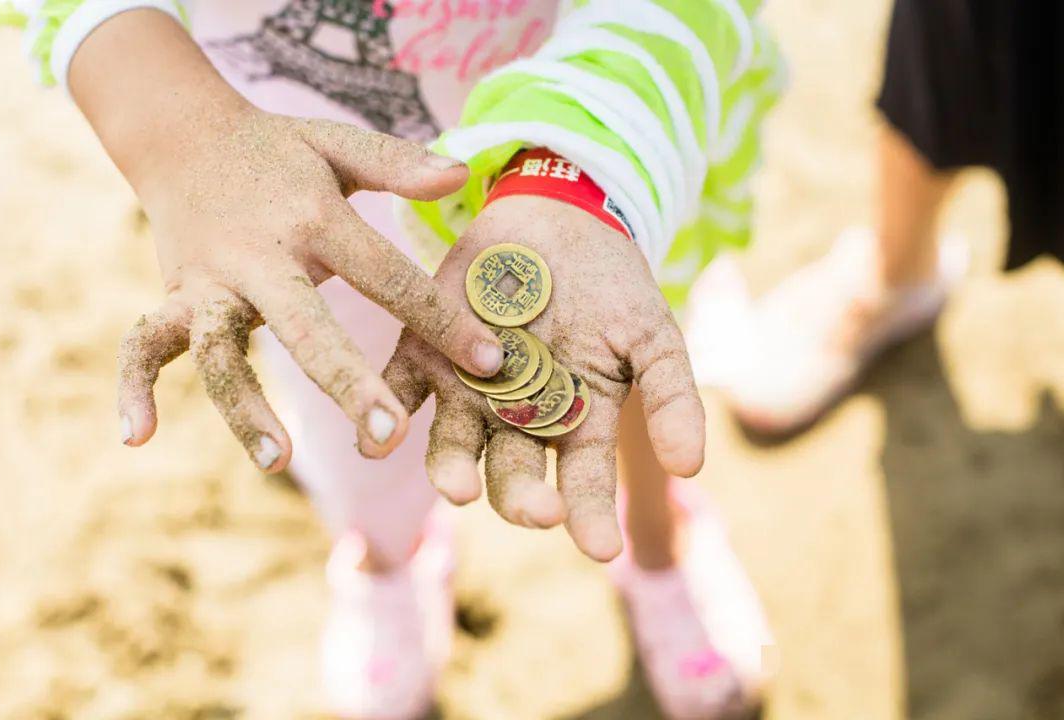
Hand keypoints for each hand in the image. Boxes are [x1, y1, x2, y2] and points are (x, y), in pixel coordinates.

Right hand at [68, 10, 501, 471]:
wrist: (183, 133)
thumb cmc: (279, 151)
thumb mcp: (338, 145)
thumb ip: (398, 164)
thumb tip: (463, 175)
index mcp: (314, 218)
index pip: (388, 275)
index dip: (441, 320)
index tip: (491, 364)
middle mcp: (260, 255)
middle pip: (305, 325)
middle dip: (345, 383)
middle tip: (388, 439)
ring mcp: (210, 280)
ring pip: (218, 350)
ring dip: (243, 407)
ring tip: (279, 462)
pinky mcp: (172, 296)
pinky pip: (143, 344)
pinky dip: (132, 387)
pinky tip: (136, 437)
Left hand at [382, 196, 705, 560]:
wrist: (558, 218)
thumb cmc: (612, 285)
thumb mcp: (652, 335)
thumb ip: (671, 397)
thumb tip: (691, 466)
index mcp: (572, 423)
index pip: (581, 483)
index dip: (589, 515)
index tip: (601, 547)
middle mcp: (515, 419)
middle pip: (513, 474)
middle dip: (523, 498)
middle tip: (537, 511)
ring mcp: (466, 389)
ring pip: (454, 446)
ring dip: (453, 472)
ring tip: (459, 489)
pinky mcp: (422, 352)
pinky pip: (396, 391)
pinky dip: (381, 416)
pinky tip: (376, 439)